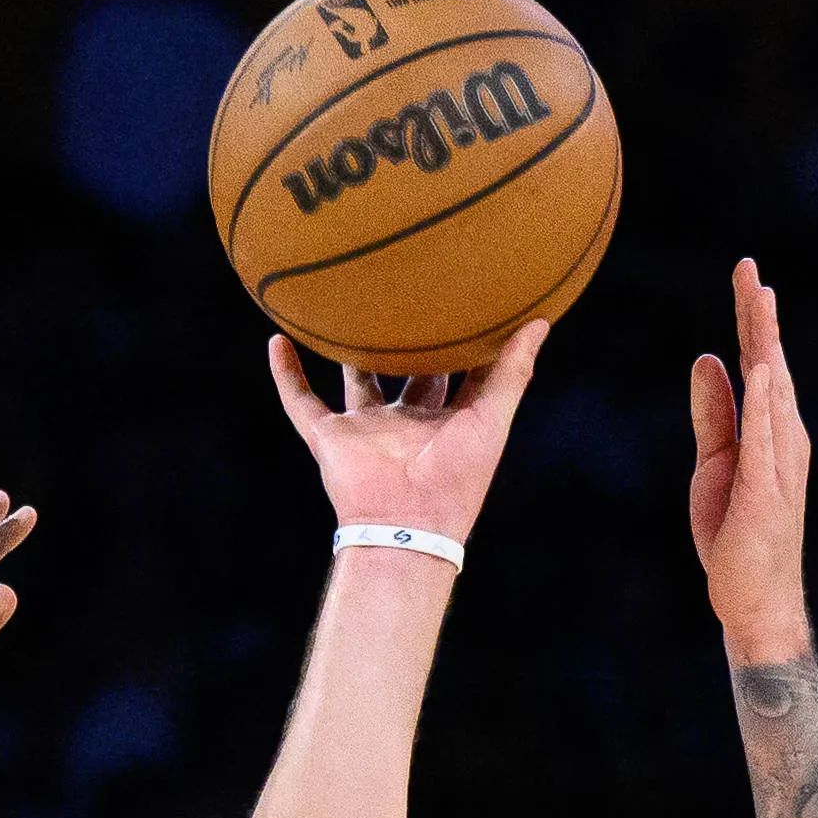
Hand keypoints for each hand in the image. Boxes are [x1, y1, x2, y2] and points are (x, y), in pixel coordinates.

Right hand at [268, 322, 540, 543]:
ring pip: (352, 379)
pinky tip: (276, 340)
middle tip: (408, 291)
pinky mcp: (329, 437)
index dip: (460, 340)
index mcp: (443, 419)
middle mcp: (402, 421)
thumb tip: (541, 321)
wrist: (407, 526)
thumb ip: (513, 372)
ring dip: (346, 350)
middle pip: (404, 370)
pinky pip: (300, 401)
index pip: (454, 370)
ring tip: (343, 307)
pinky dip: (286, 374)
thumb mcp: (492, 418)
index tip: (465, 298)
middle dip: (407, 339)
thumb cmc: (457, 479)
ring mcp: (364, 429)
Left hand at [683, 255, 815, 657]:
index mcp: (769, 429)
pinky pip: (765, 441)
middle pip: (771, 365)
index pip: (759, 362)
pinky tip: (760, 370)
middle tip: (749, 269)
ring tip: (760, 302)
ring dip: (767, 346)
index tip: (744, 273)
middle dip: (759, 316)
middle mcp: (783, 438)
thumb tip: (708, 358)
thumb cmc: (735, 533)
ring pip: (774, 394)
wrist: (752, 598)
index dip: (750, 318)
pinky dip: (764, 404)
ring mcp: (779, 465)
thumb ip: (714, 411)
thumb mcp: (714, 461)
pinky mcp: (766, 494)